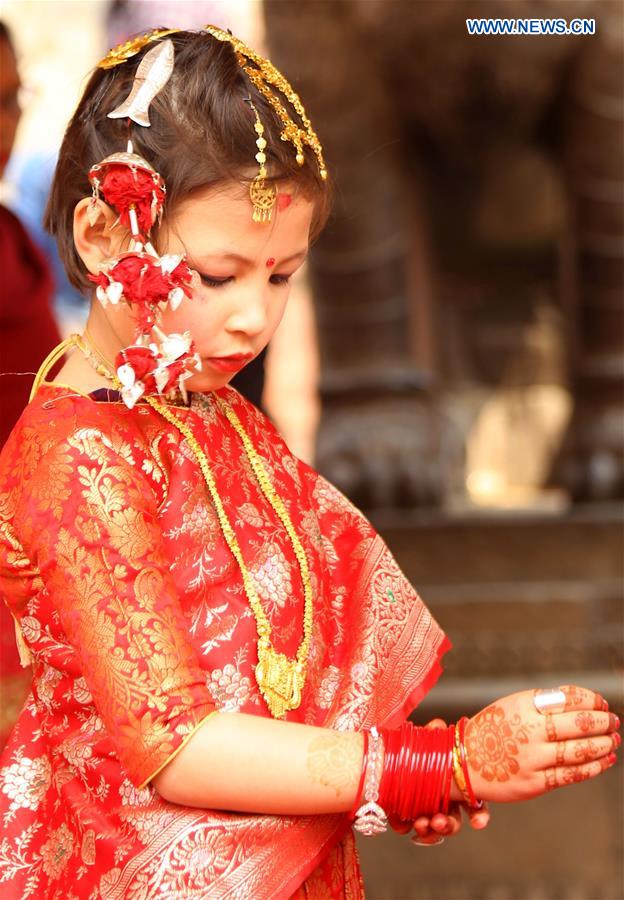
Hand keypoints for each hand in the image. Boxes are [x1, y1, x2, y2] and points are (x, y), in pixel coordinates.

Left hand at [389, 719, 490, 843]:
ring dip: (429, 830)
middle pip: (454, 821)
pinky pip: (409, 829)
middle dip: (448, 825)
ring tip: (420, 823)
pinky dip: (406, 827)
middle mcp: (444, 802)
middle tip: (438, 821)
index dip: (479, 816)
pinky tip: (401, 824)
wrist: (383, 755)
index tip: (478, 824)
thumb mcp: (425, 739)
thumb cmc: (415, 747)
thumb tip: (438, 725)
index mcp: (455, 785)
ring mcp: (425, 810)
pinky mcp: (405, 815)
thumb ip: (433, 734)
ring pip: (433, 829)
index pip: (474, 804)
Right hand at [464, 684, 619, 802]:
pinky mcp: (536, 782)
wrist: (463, 761)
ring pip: (580, 750)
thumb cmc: (491, 731)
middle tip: (614, 721)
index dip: (591, 700)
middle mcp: (530, 730)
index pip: (568, 697)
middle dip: (603, 721)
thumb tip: (582, 701)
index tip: (601, 703)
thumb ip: (541, 703)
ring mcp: (533, 758)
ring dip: (603, 744)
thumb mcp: (511, 706)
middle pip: (578, 723)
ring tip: (613, 740)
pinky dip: (594, 766)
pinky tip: (605, 760)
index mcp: (523, 705)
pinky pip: (572, 774)